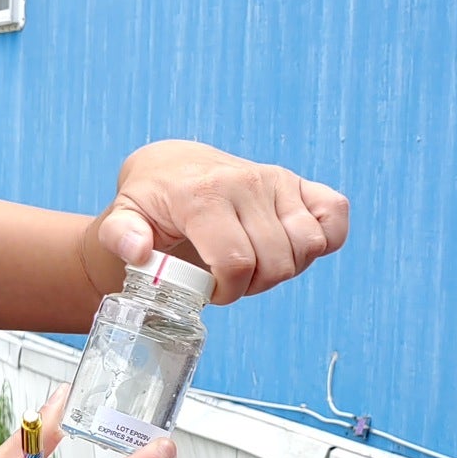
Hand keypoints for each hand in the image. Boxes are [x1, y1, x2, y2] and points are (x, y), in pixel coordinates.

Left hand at [93, 140, 347, 304]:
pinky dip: (325, 239)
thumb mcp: (124, 215)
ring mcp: (275, 181)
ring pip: (308, 246)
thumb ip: (121, 234)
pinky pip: (335, 214)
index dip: (227, 290)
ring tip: (255, 265)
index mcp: (203, 195)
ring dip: (285, 269)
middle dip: (252, 286)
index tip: (209, 290)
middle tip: (229, 281)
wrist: (170, 167)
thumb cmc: (150, 198)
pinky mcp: (298, 183)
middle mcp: (245, 183)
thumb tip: (137, 251)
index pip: (236, 261)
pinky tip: (291, 248)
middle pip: (275, 262)